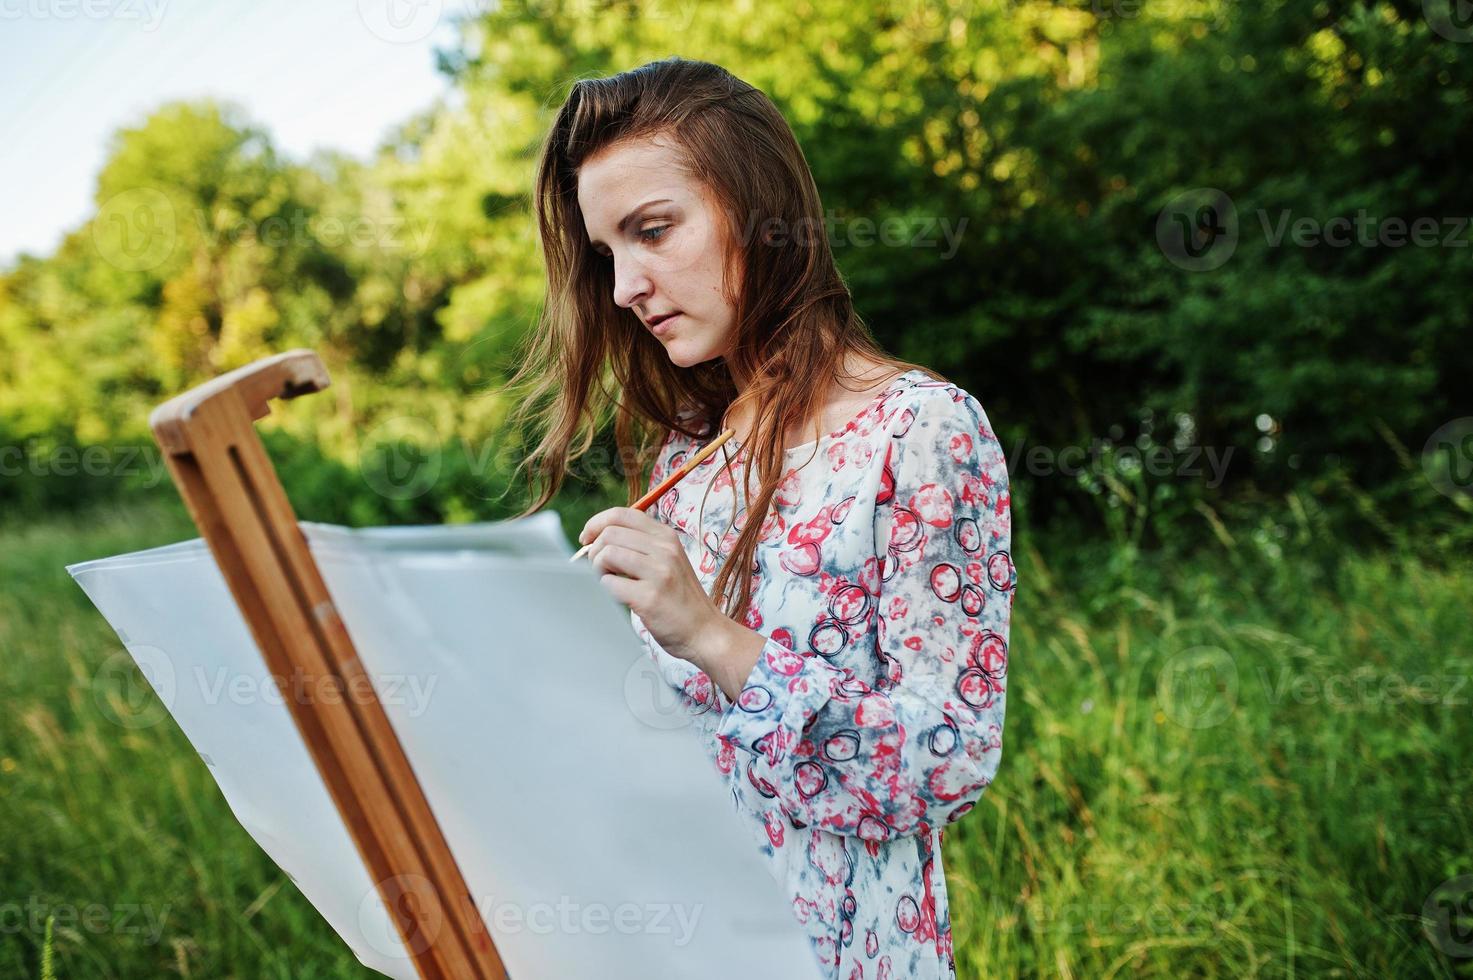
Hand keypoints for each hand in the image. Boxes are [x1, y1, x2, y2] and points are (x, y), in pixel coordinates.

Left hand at [578, 507, 726, 668]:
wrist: (705, 632)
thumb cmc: (679, 599)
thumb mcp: (668, 561)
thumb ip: (640, 546)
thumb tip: (596, 540)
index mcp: (666, 536)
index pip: (622, 514)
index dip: (597, 523)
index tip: (587, 539)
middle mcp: (665, 549)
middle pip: (610, 533)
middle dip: (594, 551)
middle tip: (599, 570)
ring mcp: (659, 572)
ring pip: (607, 554)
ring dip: (597, 570)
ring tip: (608, 583)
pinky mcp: (650, 597)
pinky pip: (609, 583)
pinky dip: (605, 590)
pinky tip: (617, 597)